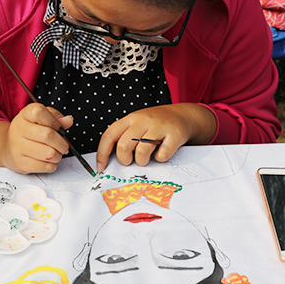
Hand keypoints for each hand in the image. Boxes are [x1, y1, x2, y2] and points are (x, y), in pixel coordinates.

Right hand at [0, 103, 73, 173]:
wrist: (8, 147)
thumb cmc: (28, 131)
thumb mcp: (41, 118)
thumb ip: (56, 118)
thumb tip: (68, 120)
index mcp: (25, 114)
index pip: (39, 112)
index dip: (54, 121)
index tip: (57, 127)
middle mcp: (19, 129)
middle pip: (48, 135)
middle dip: (62, 143)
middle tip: (63, 146)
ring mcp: (18, 147)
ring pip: (49, 153)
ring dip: (58, 155)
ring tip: (55, 153)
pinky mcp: (21, 163)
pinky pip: (45, 167)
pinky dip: (52, 165)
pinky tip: (48, 161)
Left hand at [95, 103, 215, 171]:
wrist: (183, 115)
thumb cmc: (156, 124)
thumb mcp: (137, 125)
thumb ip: (124, 137)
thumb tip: (108, 161)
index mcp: (130, 119)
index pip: (109, 136)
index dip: (102, 154)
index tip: (101, 168)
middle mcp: (143, 120)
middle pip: (124, 146)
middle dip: (124, 160)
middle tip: (130, 162)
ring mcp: (159, 127)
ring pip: (141, 152)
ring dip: (142, 161)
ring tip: (146, 159)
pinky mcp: (174, 135)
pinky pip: (162, 155)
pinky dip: (160, 159)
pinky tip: (161, 153)